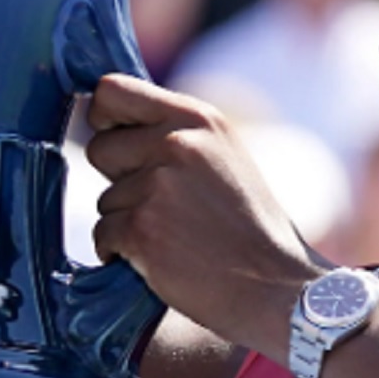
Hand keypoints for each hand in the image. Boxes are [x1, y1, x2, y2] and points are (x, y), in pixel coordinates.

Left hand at [83, 75, 324, 354]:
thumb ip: (176, 137)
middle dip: (119, 179)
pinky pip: (103, 236)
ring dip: (128, 222)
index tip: (117, 141)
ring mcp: (158, 186)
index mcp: (199, 119)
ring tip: (175, 237)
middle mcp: (177, 144)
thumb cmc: (251, 228)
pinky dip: (122, 253)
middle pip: (100, 148)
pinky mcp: (142, 229)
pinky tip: (161, 260)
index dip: (105, 119)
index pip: (112, 90)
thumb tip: (110, 129)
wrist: (278, 287)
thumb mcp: (224, 157)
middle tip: (161, 203)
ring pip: (105, 200)